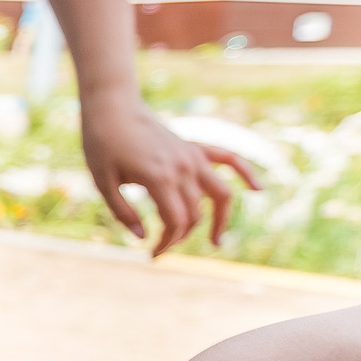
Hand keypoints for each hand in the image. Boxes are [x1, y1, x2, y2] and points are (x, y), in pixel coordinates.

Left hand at [80, 97, 259, 254]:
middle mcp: (183, 168)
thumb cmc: (101, 143)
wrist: (112, 106)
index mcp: (159, 178)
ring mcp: (192, 156)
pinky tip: (258, 189)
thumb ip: (123, 212)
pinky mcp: (193, 147)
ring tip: (216, 241)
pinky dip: (245, 173)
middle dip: (180, 237)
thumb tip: (143, 237)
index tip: (152, 254)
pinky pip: (229, 159)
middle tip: (161, 248)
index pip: (176, 222)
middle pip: (195, 214)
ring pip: (220, 194)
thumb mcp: (102, 182)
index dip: (167, 243)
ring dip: (221, 219)